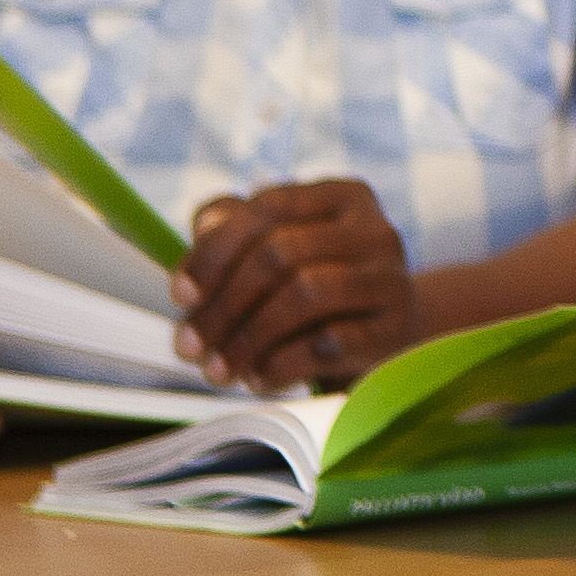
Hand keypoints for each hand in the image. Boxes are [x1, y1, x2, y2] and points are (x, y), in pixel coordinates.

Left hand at [173, 180, 417, 391]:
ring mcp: (391, 279)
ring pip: (304, 294)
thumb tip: (206, 227)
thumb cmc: (317, 289)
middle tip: (190, 345)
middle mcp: (375, 230)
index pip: (268, 207)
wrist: (386, 338)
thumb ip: (236, 229)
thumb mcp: (280, 251)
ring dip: (246, 338)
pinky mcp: (393, 329)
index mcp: (343, 198)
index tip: (181, 295)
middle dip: (223, 304)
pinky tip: (258, 378)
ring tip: (218, 368)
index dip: (214, 251)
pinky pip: (325, 343)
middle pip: (281, 252)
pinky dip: (279, 365)